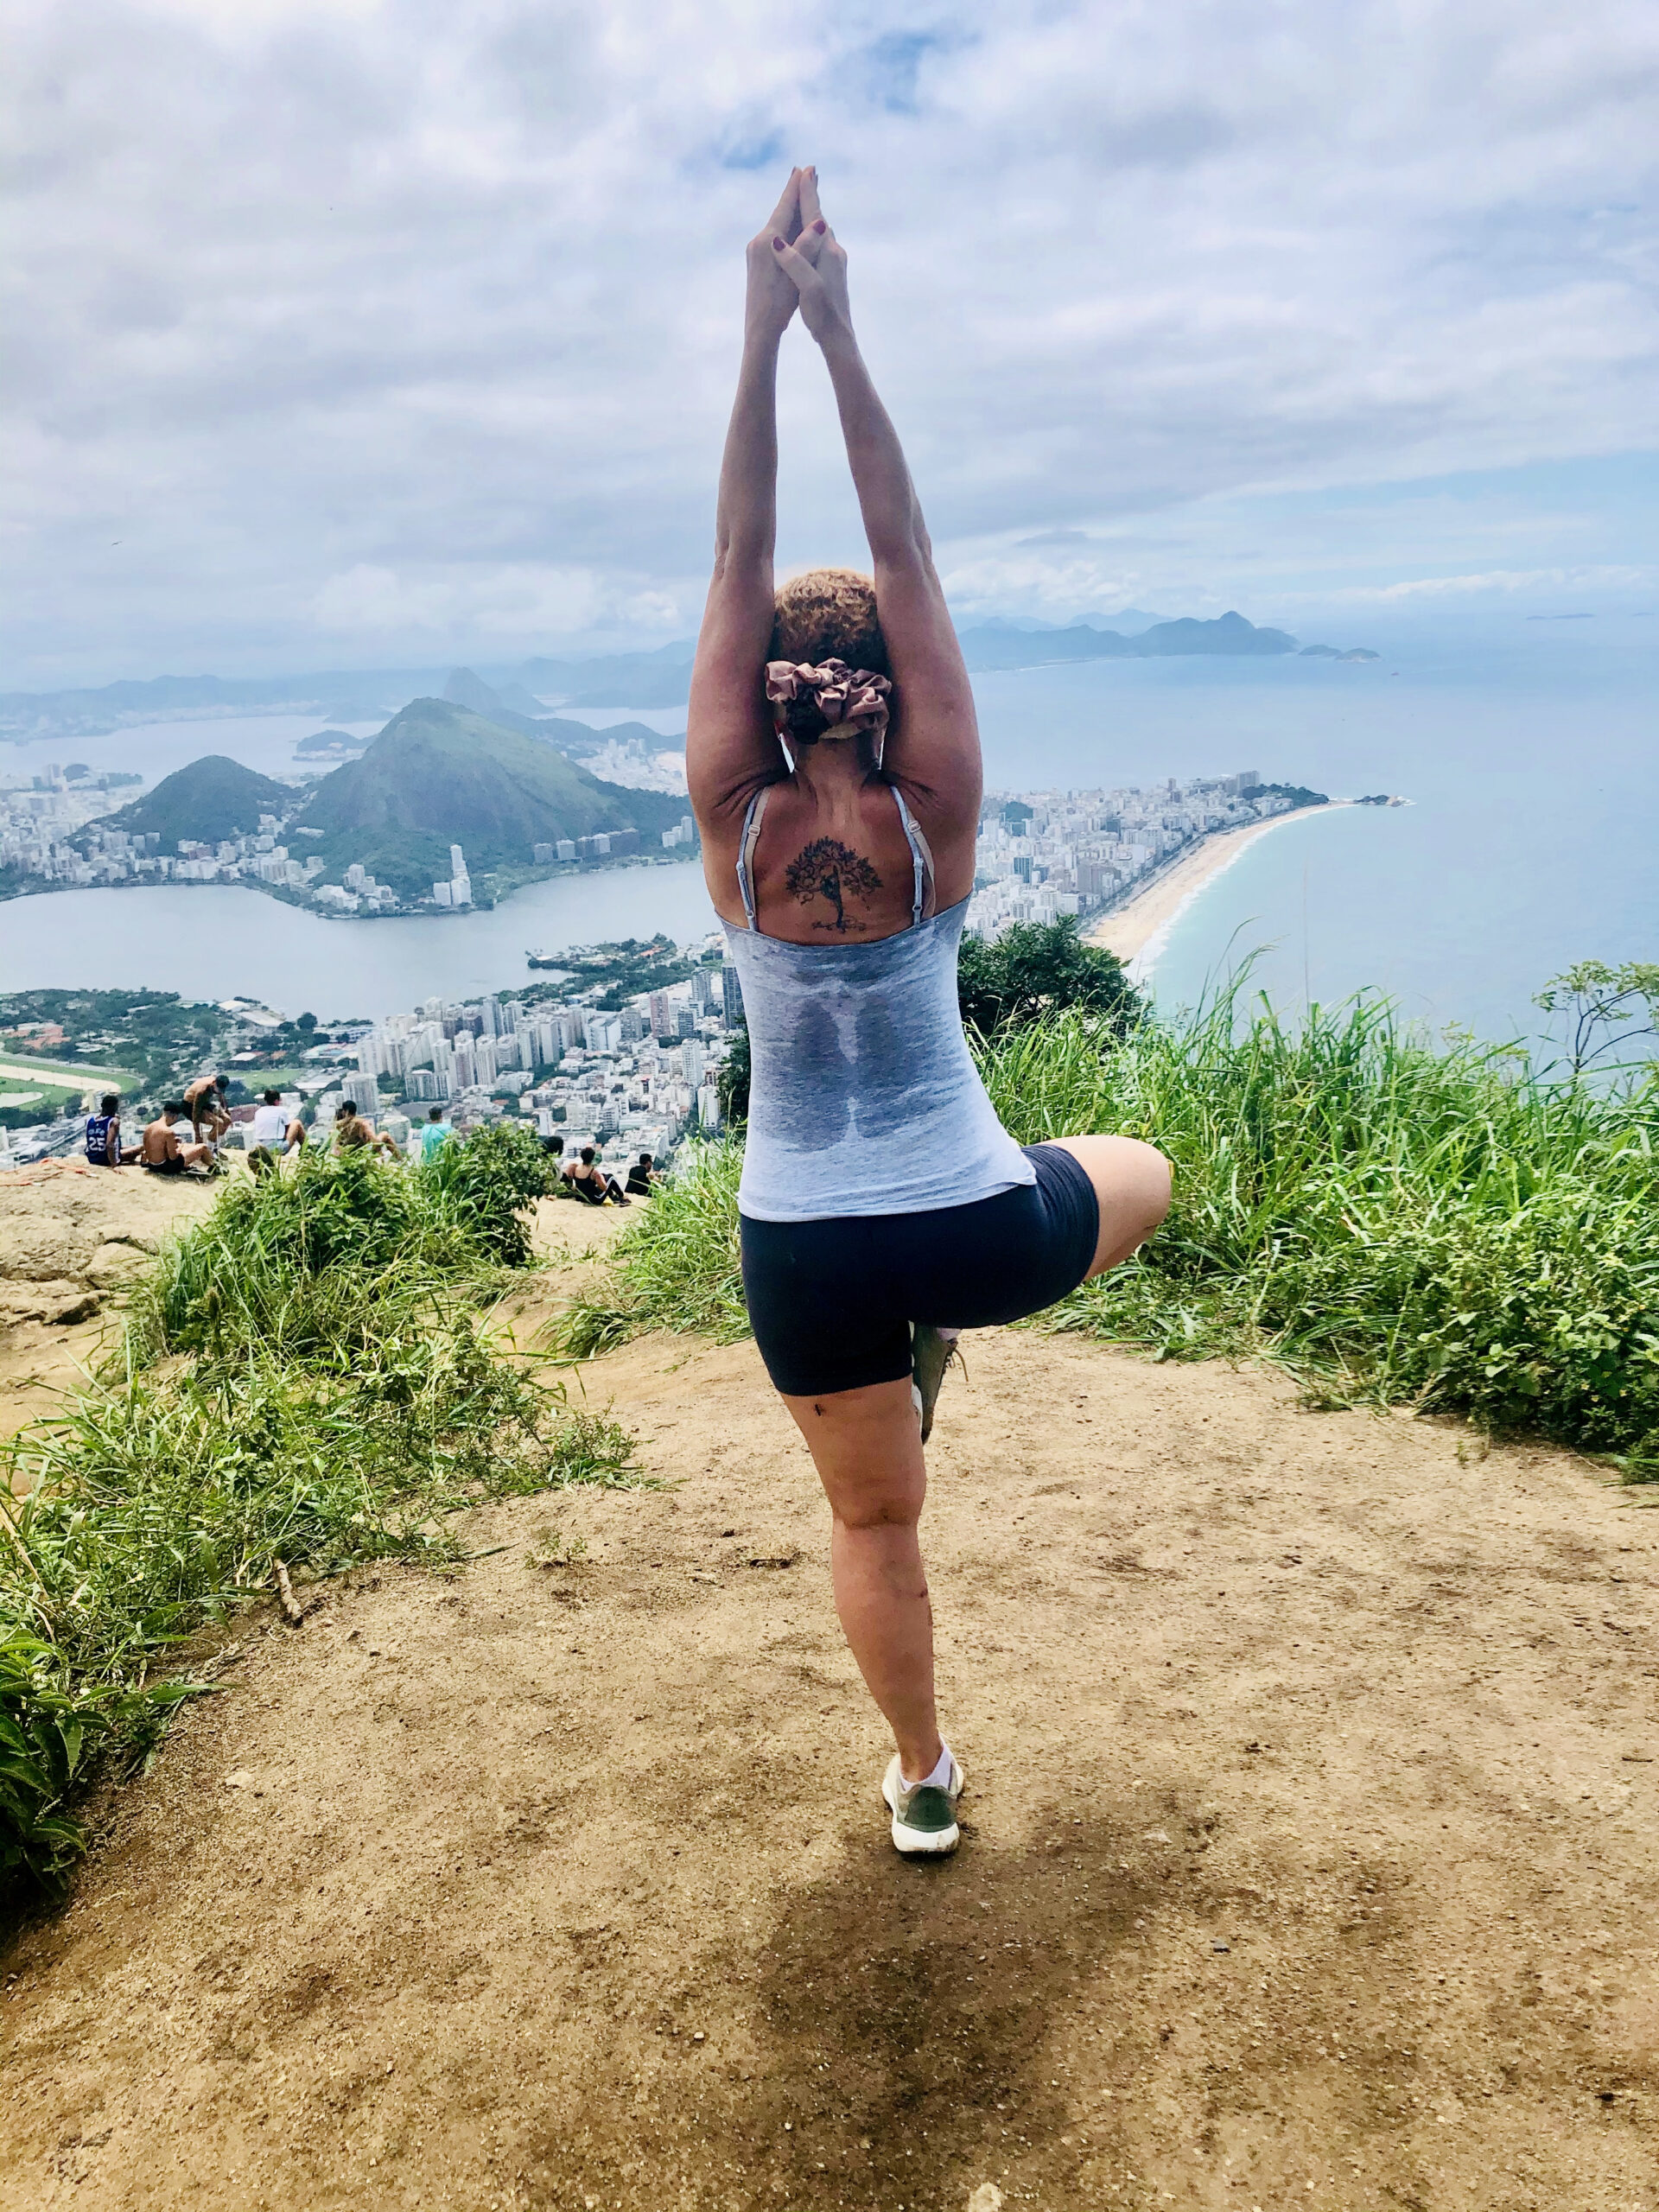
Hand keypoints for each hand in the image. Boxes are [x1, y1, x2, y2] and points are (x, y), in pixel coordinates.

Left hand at [745, 168, 805, 341]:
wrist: (758, 330)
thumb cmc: (778, 305)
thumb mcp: (796, 275)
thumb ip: (806, 246)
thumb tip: (820, 222)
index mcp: (768, 242)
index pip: (785, 207)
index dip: (797, 187)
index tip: (805, 168)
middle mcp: (759, 242)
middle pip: (780, 211)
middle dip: (794, 192)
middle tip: (804, 171)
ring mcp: (757, 252)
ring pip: (778, 224)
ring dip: (791, 208)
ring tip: (800, 192)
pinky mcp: (758, 262)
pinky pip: (776, 236)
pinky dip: (787, 226)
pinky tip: (792, 225)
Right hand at [772, 168, 851, 345]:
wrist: (839, 338)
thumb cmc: (823, 314)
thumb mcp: (807, 288)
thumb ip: (795, 263)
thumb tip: (778, 242)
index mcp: (828, 251)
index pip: (815, 215)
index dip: (807, 193)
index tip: (804, 170)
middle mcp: (834, 252)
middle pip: (820, 217)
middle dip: (810, 196)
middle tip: (806, 174)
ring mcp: (835, 262)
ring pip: (821, 230)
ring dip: (812, 212)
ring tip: (808, 198)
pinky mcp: (832, 273)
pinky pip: (820, 243)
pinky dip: (813, 231)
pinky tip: (812, 235)